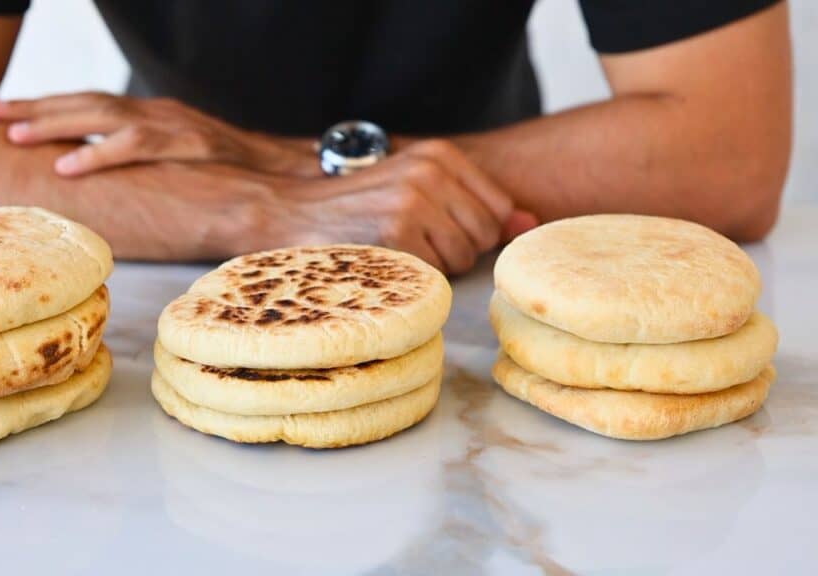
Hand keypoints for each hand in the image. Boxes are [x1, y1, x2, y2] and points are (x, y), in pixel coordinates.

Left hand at [0, 92, 315, 176]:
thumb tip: (110, 181)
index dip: (46, 106)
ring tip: (13, 133)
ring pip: (100, 114)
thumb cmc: (231, 172)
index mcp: (150, 114)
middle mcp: (154, 111)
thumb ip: (147, 163)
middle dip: (34, 106)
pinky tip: (66, 164)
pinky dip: (97, 153)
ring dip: (53, 122)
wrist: (282, 170)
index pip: (90, 103)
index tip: (5, 113)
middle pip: (84, 101)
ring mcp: (169, 123)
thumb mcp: (181, 160)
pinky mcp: (184, 142)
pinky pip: (133, 145)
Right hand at [273, 139, 536, 273]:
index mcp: (440, 155)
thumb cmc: (356, 207)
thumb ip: (476, 204)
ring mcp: (414, 202)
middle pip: (485, 236)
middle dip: (456, 250)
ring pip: (463, 259)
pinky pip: (435, 272)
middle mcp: (432, 172)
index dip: (473, 232)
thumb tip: (531, 223)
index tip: (437, 230)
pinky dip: (414, 275)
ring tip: (396, 247)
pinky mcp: (396, 233)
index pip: (499, 209)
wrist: (289, 211)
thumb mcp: (416, 188)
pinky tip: (385, 258)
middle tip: (411, 240)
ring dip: (435, 265)